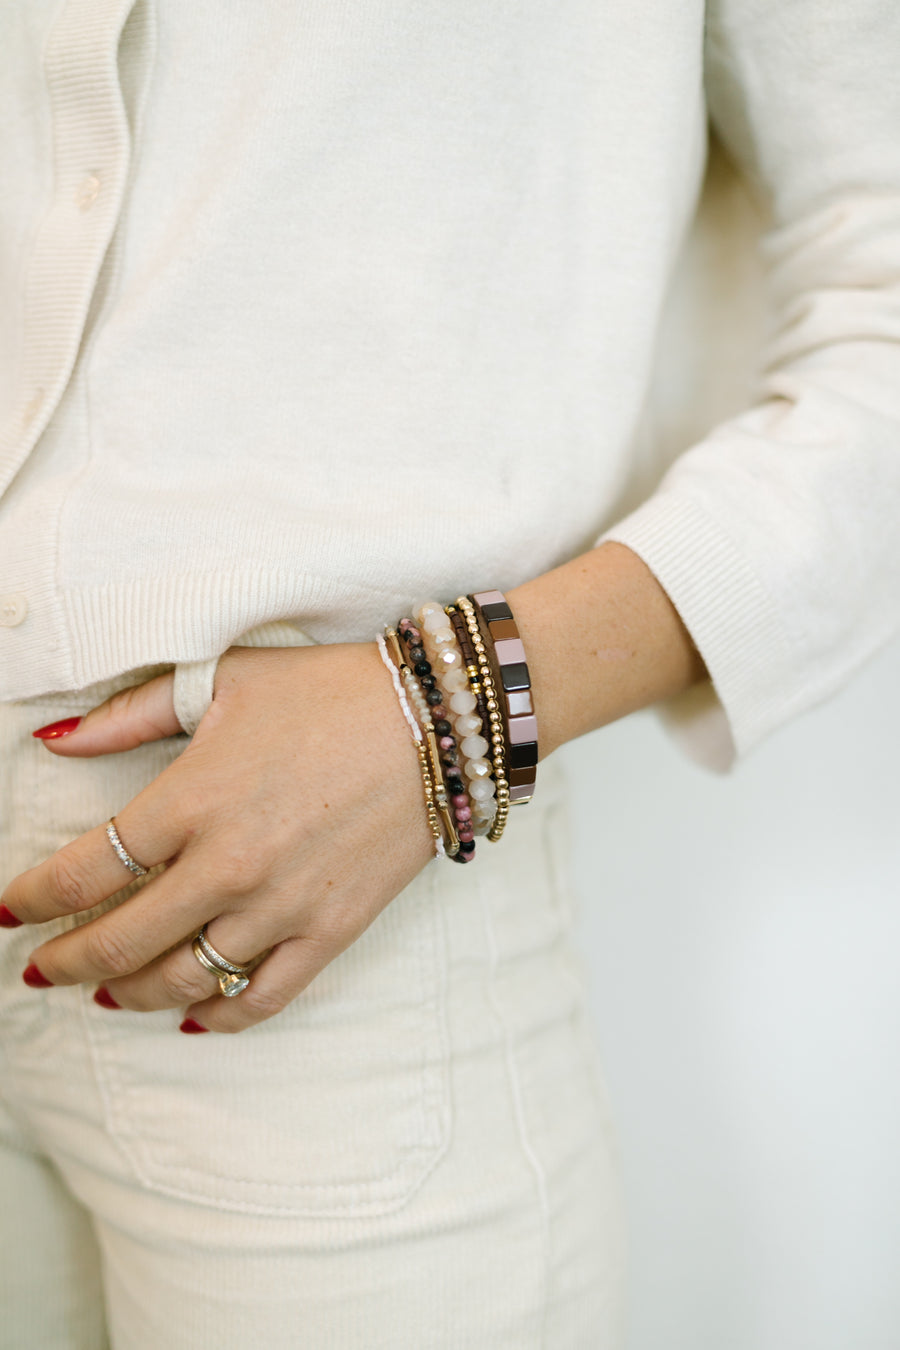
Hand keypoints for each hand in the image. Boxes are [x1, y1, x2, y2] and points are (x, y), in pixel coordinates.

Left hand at [1, 644, 435, 1032]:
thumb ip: (128, 714)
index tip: (11, 910)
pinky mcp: (331, 930)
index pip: (87, 870)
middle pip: (120, 941)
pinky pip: (263, 997)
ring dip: (128, 993)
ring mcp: (282, 906)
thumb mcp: (221, 682)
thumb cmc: (326, 691)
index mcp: (192, 799)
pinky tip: (192, 1019)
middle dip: (64, 961)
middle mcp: (228, 865)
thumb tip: (52, 738)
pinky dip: (219, 1019)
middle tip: (38, 968)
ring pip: (182, 980)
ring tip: (103, 992)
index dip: (34, 898)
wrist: (436, 717)